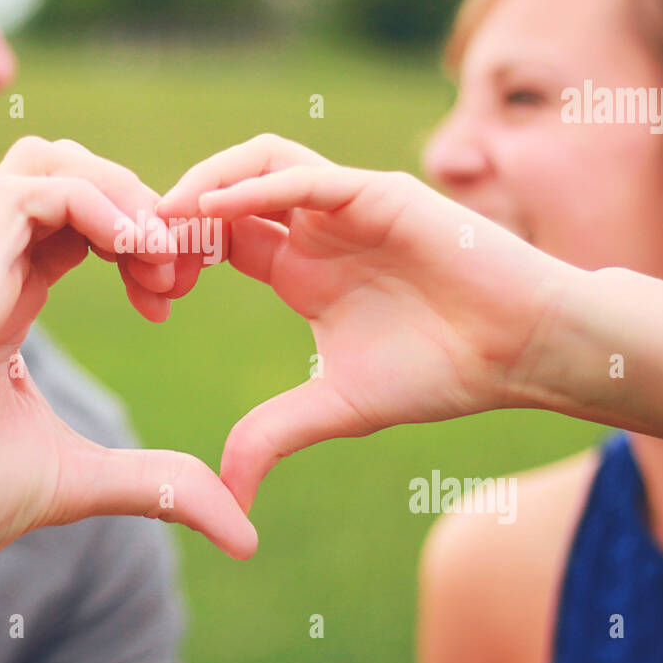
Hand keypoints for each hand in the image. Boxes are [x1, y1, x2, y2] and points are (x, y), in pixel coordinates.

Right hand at [0, 137, 257, 584]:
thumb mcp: (74, 481)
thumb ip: (155, 483)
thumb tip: (239, 527)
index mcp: (1, 302)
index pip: (78, 226)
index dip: (138, 244)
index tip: (167, 301)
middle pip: (70, 176)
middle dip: (141, 209)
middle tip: (180, 272)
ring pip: (49, 161)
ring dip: (123, 195)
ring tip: (160, 258)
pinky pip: (33, 188)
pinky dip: (98, 203)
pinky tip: (135, 256)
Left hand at [157, 134, 579, 510]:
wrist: (523, 352)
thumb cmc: (443, 372)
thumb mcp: (334, 407)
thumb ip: (271, 435)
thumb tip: (222, 497)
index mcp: (298, 269)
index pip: (216, 240)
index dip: (175, 259)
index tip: (147, 301)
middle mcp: (315, 229)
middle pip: (223, 196)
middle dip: (175, 220)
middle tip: (138, 259)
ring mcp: (345, 205)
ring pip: (257, 165)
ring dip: (204, 186)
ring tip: (164, 223)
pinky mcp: (378, 193)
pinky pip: (303, 176)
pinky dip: (254, 186)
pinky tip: (214, 211)